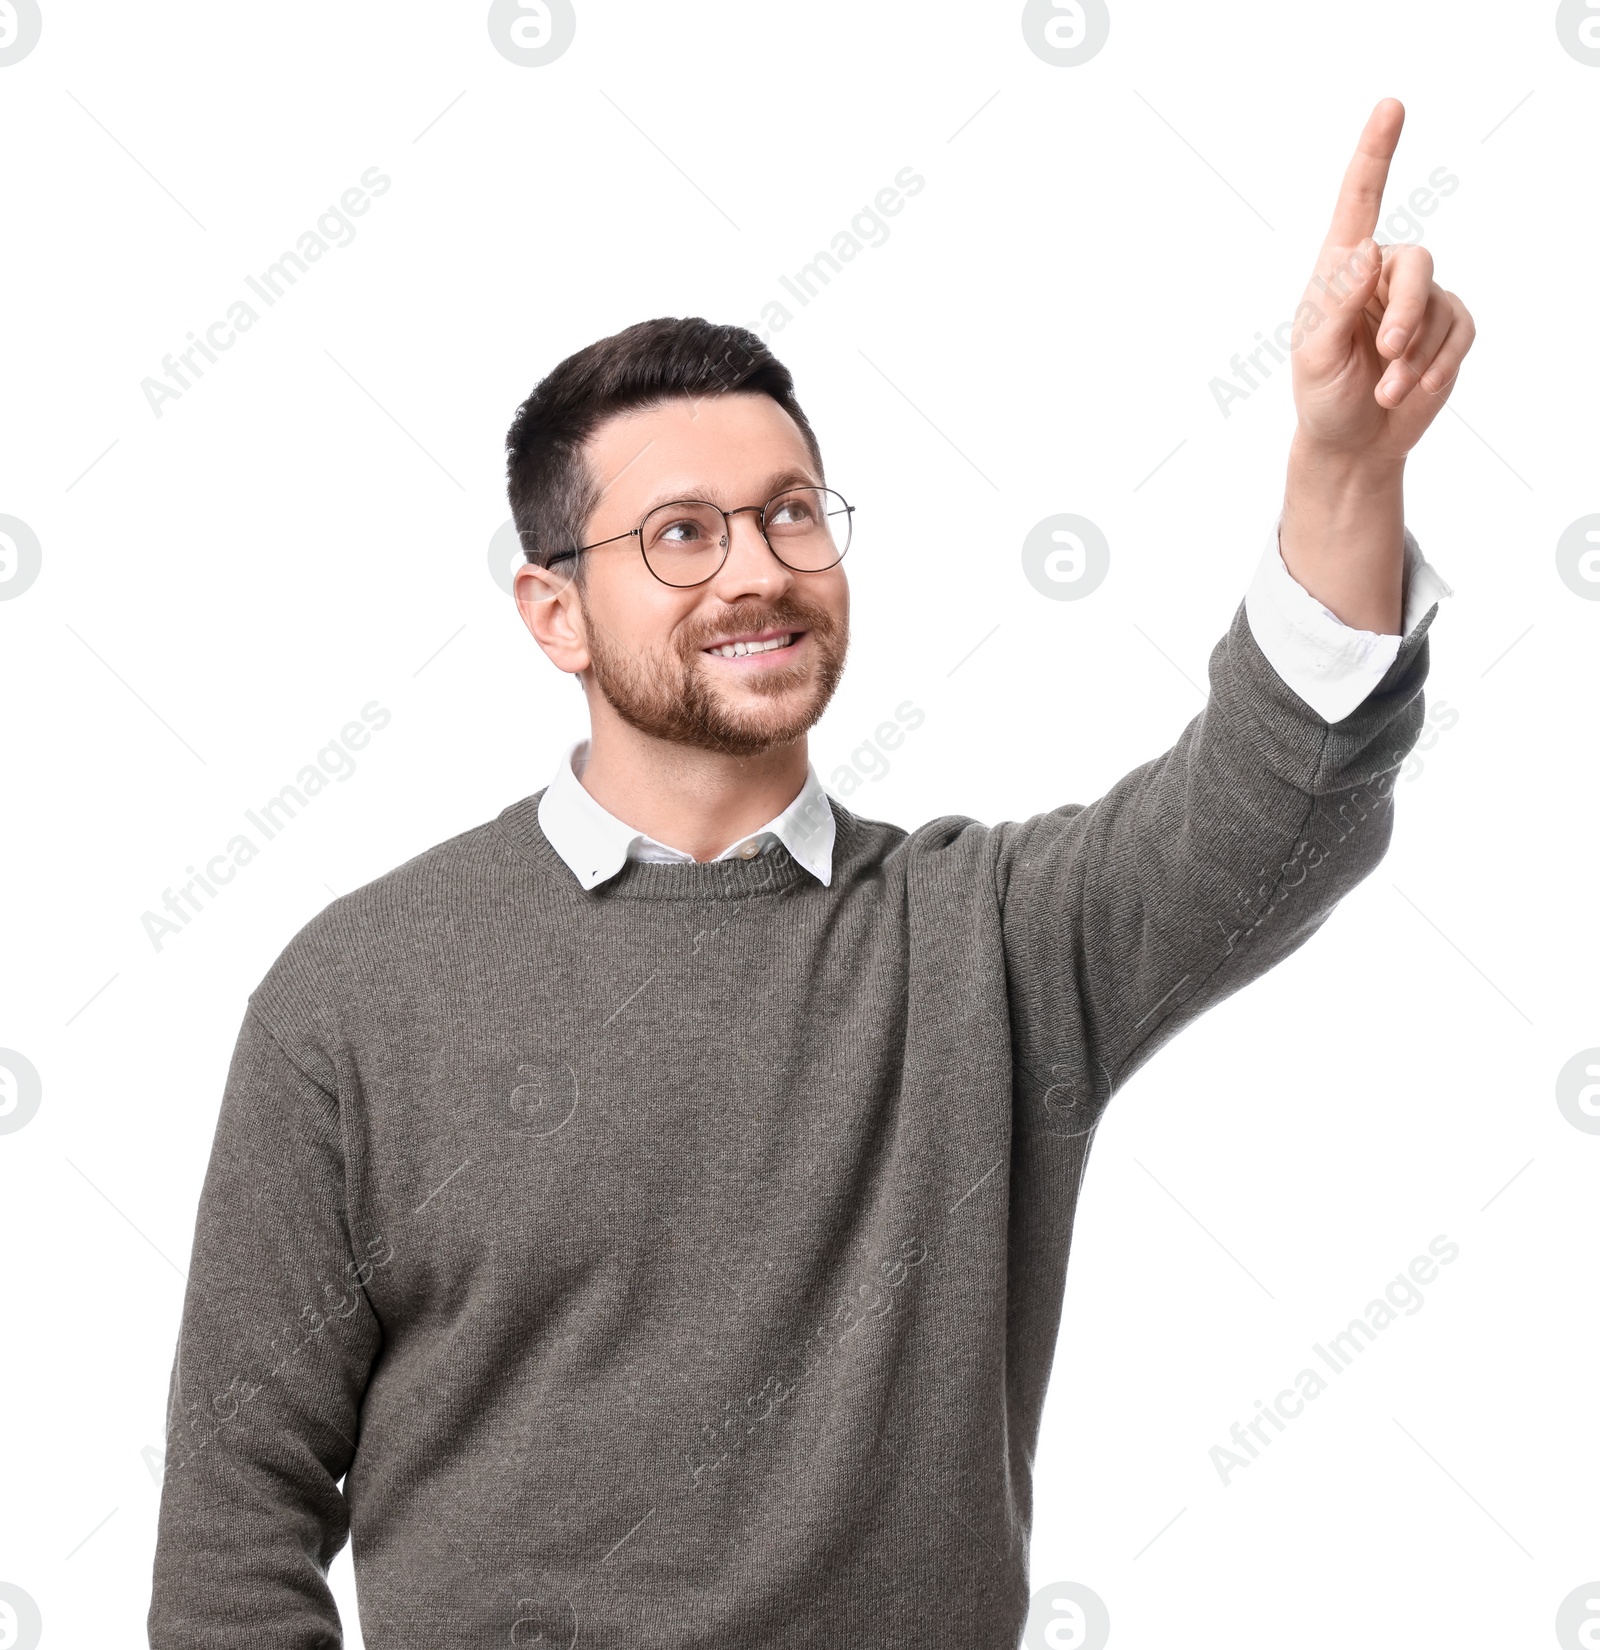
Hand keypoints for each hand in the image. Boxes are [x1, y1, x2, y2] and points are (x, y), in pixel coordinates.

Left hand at [1290, 98, 1475, 464]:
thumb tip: (1366, 248)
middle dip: (1405, 313)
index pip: (1360, 204)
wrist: (1349, 442)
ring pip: (1437, 305)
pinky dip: (1437, 364)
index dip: (1376, 154)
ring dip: (1414, 355)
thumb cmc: (1321, 396)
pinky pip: (1458, 333)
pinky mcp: (1447, 329)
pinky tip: (1415, 389)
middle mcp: (1383, 274)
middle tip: (1386, 353)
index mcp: (1341, 270)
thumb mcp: (1315, 355)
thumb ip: (1337, 302)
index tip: (1391, 106)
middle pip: (1416, 264)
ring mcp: (1419, 300)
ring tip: (1387, 390)